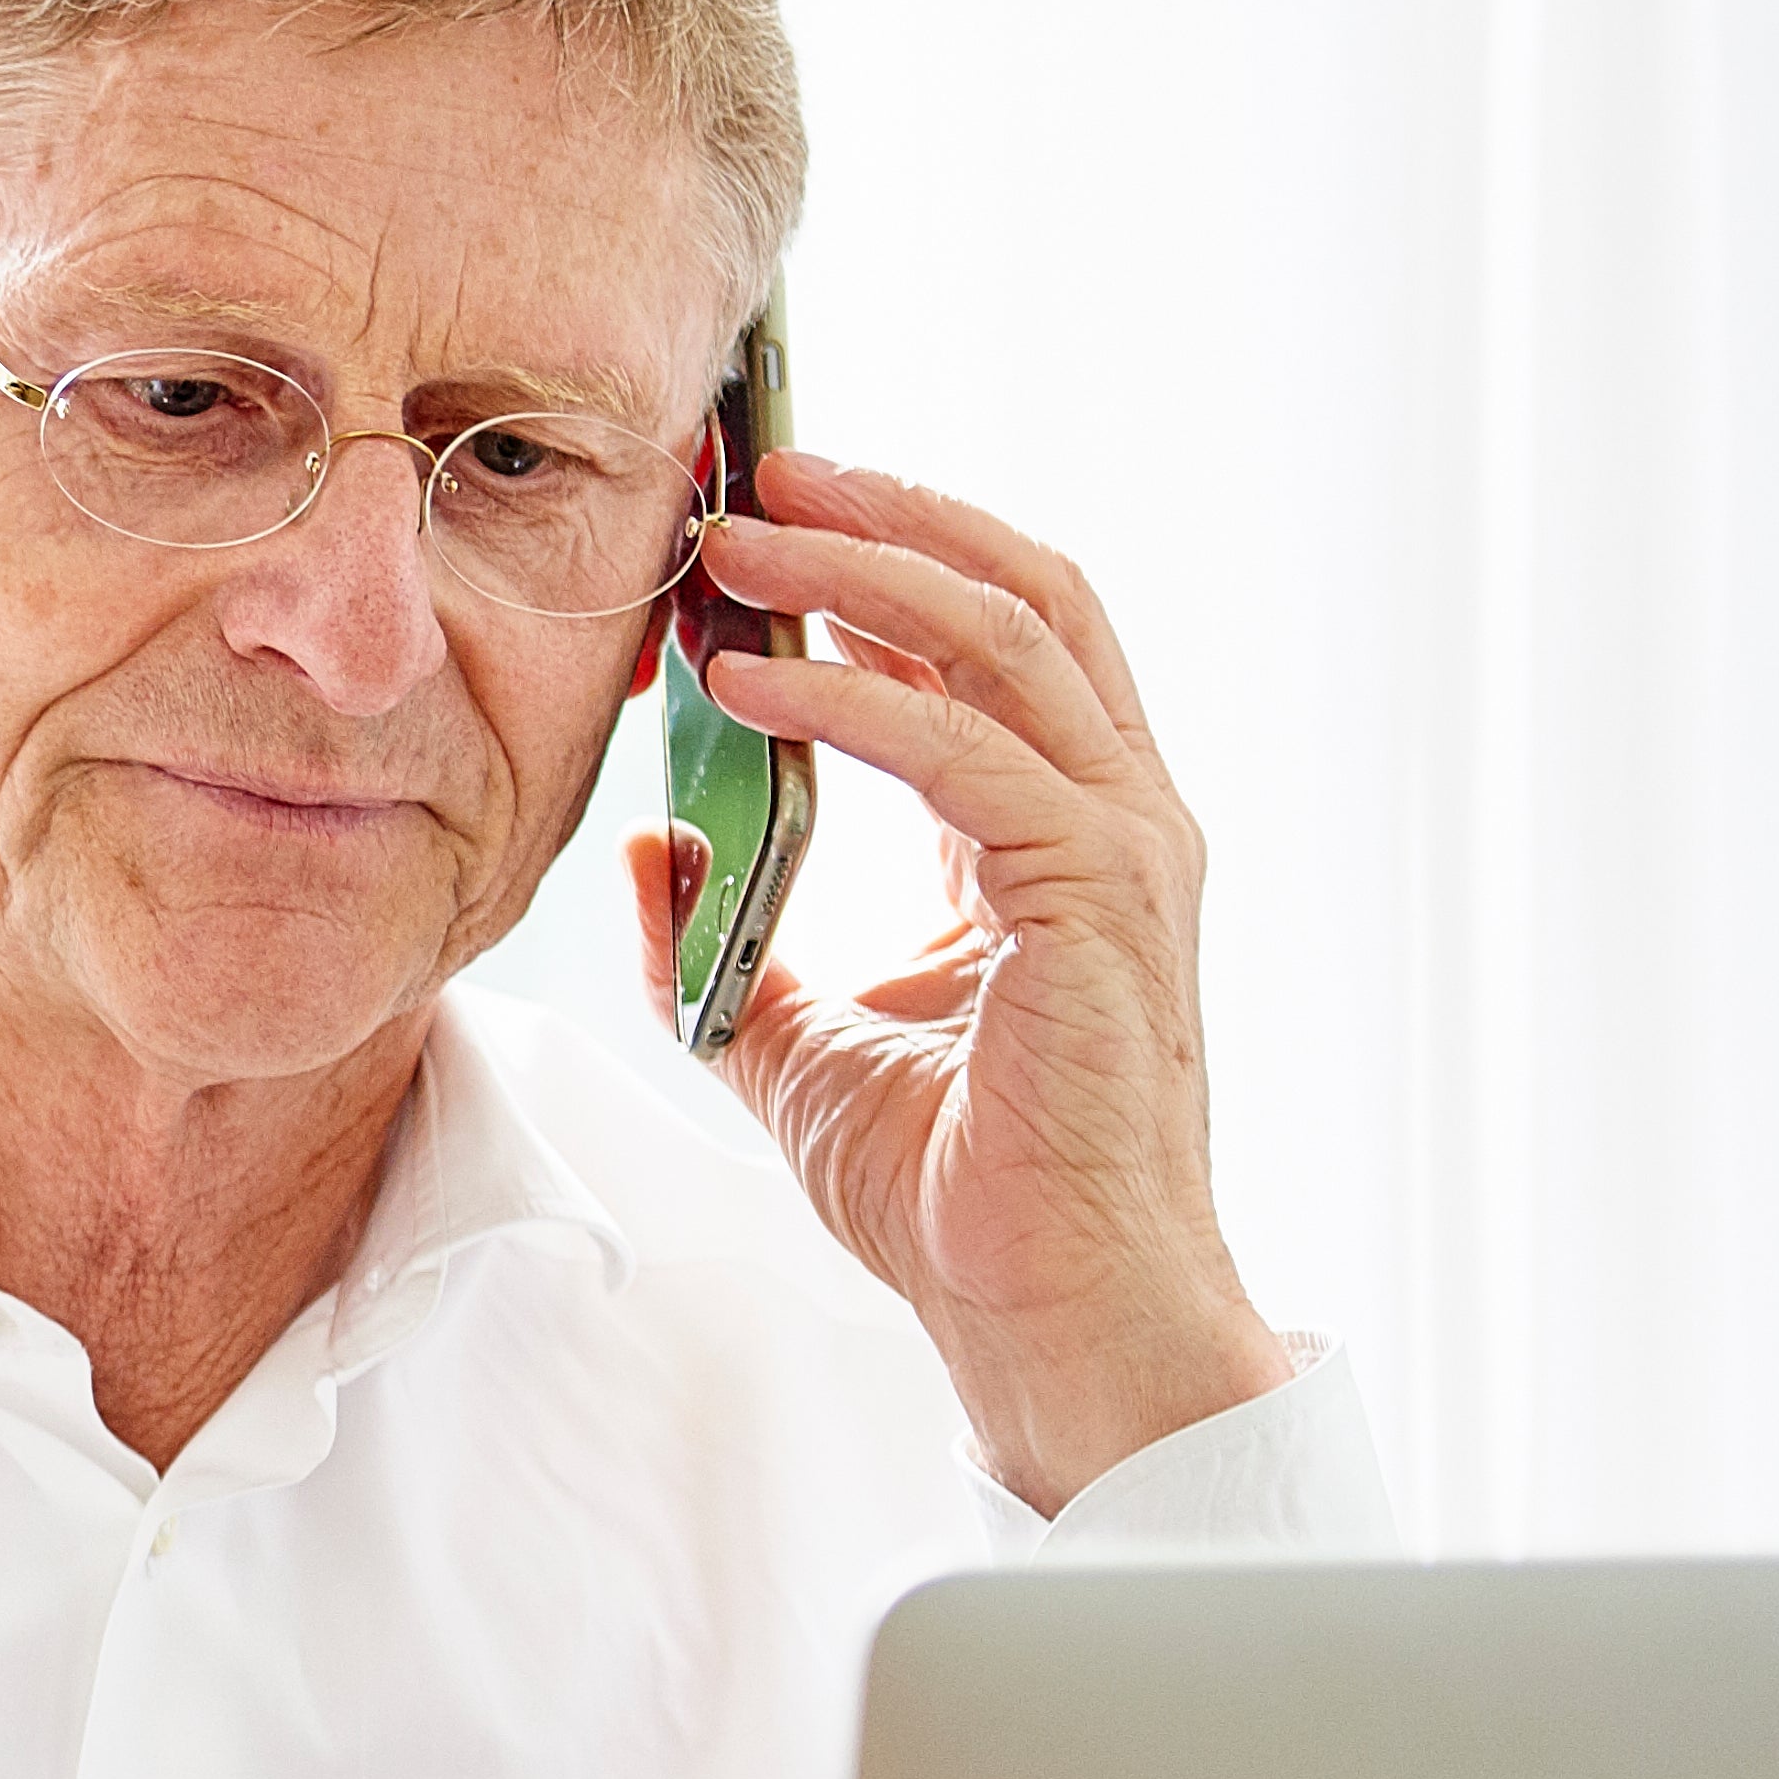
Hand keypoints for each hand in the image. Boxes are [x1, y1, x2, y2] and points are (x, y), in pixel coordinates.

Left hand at [633, 452, 1297, 1508]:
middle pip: (1021, 596)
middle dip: (886, 515)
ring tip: (730, 536)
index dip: (880, 562)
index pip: (993, 645)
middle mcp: (1117, 818)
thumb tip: (655, 840)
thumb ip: (730, 936)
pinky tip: (744, 677)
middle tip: (753, 466)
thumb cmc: (955, 1191)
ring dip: (861, 566)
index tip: (757, 517)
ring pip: (1007, 636)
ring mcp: (1123, 850)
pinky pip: (964, 751)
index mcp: (1060, 836)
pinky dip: (850, 695)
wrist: (1047, 1311)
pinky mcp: (1096, 897)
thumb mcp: (795, 1041)